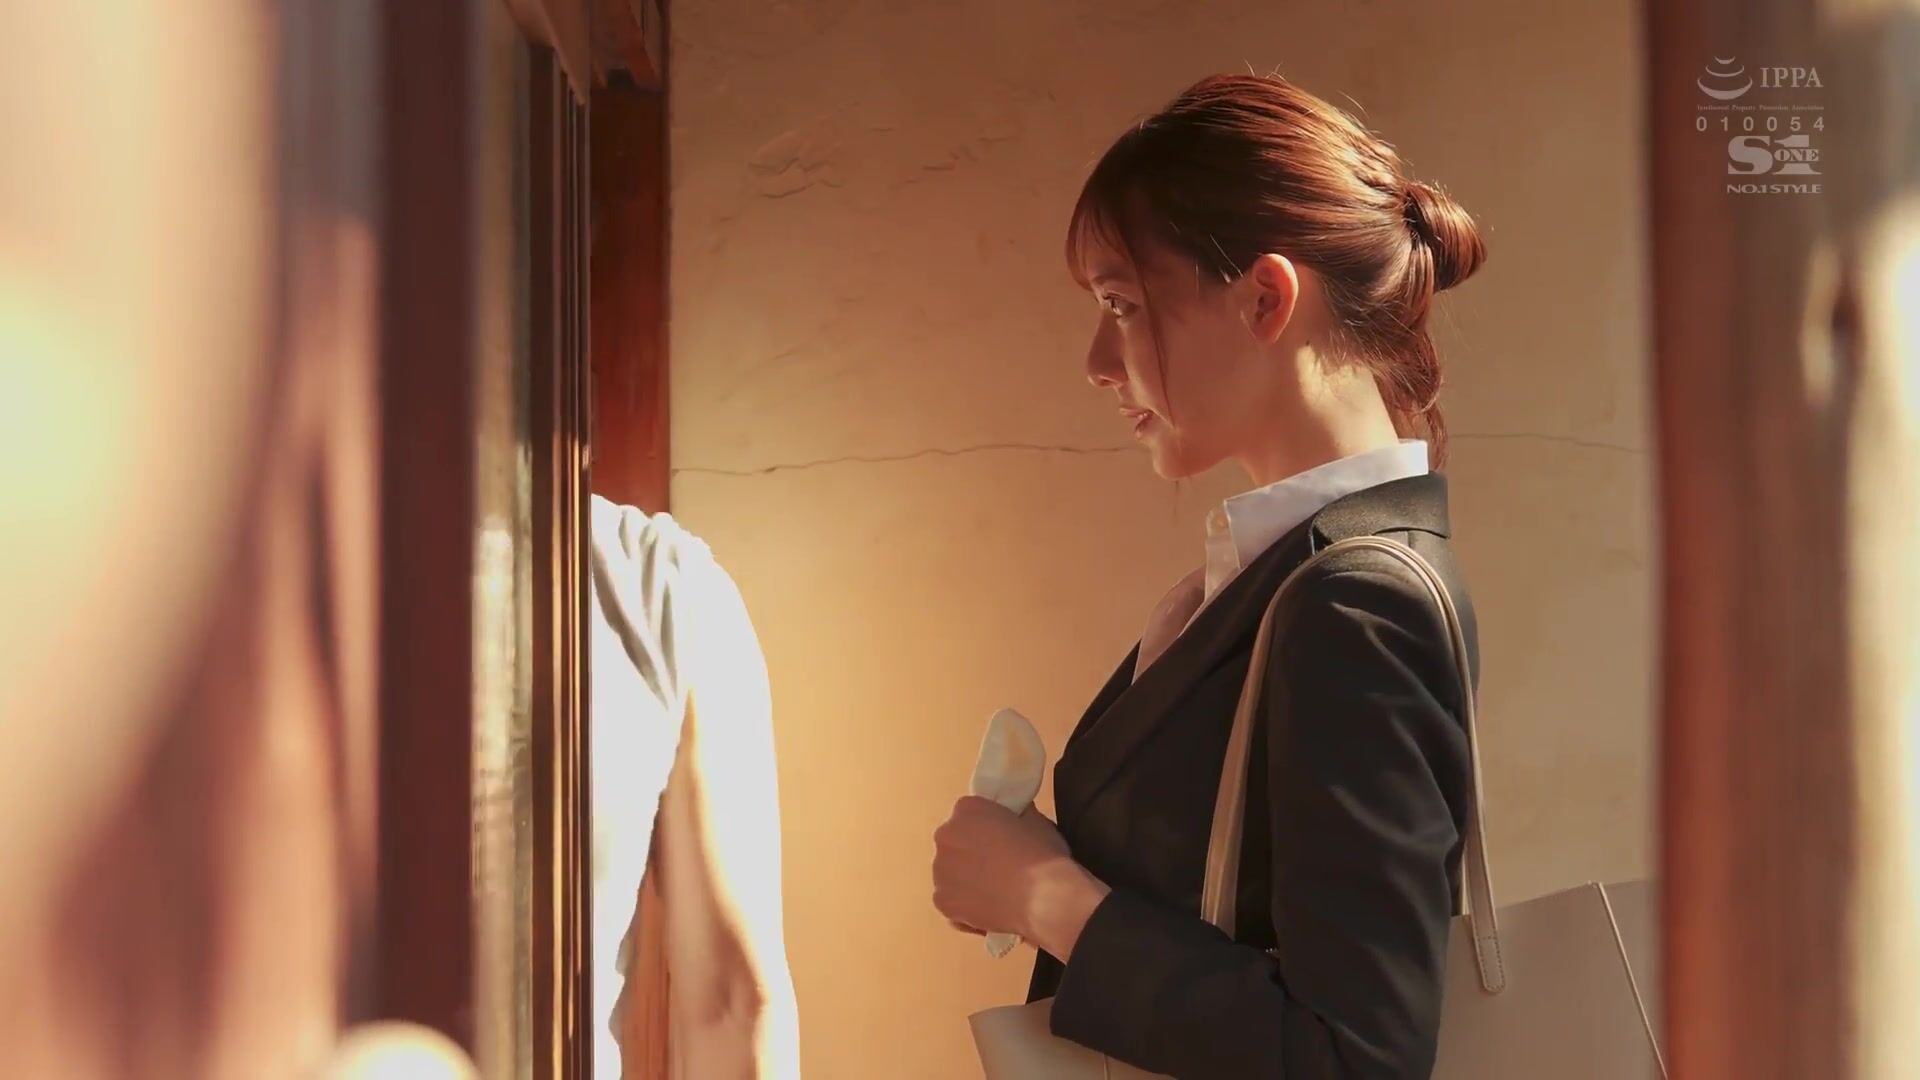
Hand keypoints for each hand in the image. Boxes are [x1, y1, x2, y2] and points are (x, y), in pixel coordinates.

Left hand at [931, 796, 1077, 941]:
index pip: (970, 812)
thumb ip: (1018, 814)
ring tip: (995, 891)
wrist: (1043, 899)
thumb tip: (1017, 817)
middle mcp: (946, 835)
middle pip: (954, 840)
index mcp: (967, 809)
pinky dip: (965, 904)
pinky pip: (951, 899)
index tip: (1002, 839)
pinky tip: (988, 908)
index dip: (987, 827)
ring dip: (966, 878)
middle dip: (971, 851)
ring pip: (950, 871)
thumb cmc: (1042, 855)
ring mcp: (940, 870)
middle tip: (998, 865)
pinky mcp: (942, 900)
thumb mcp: (1037, 821)